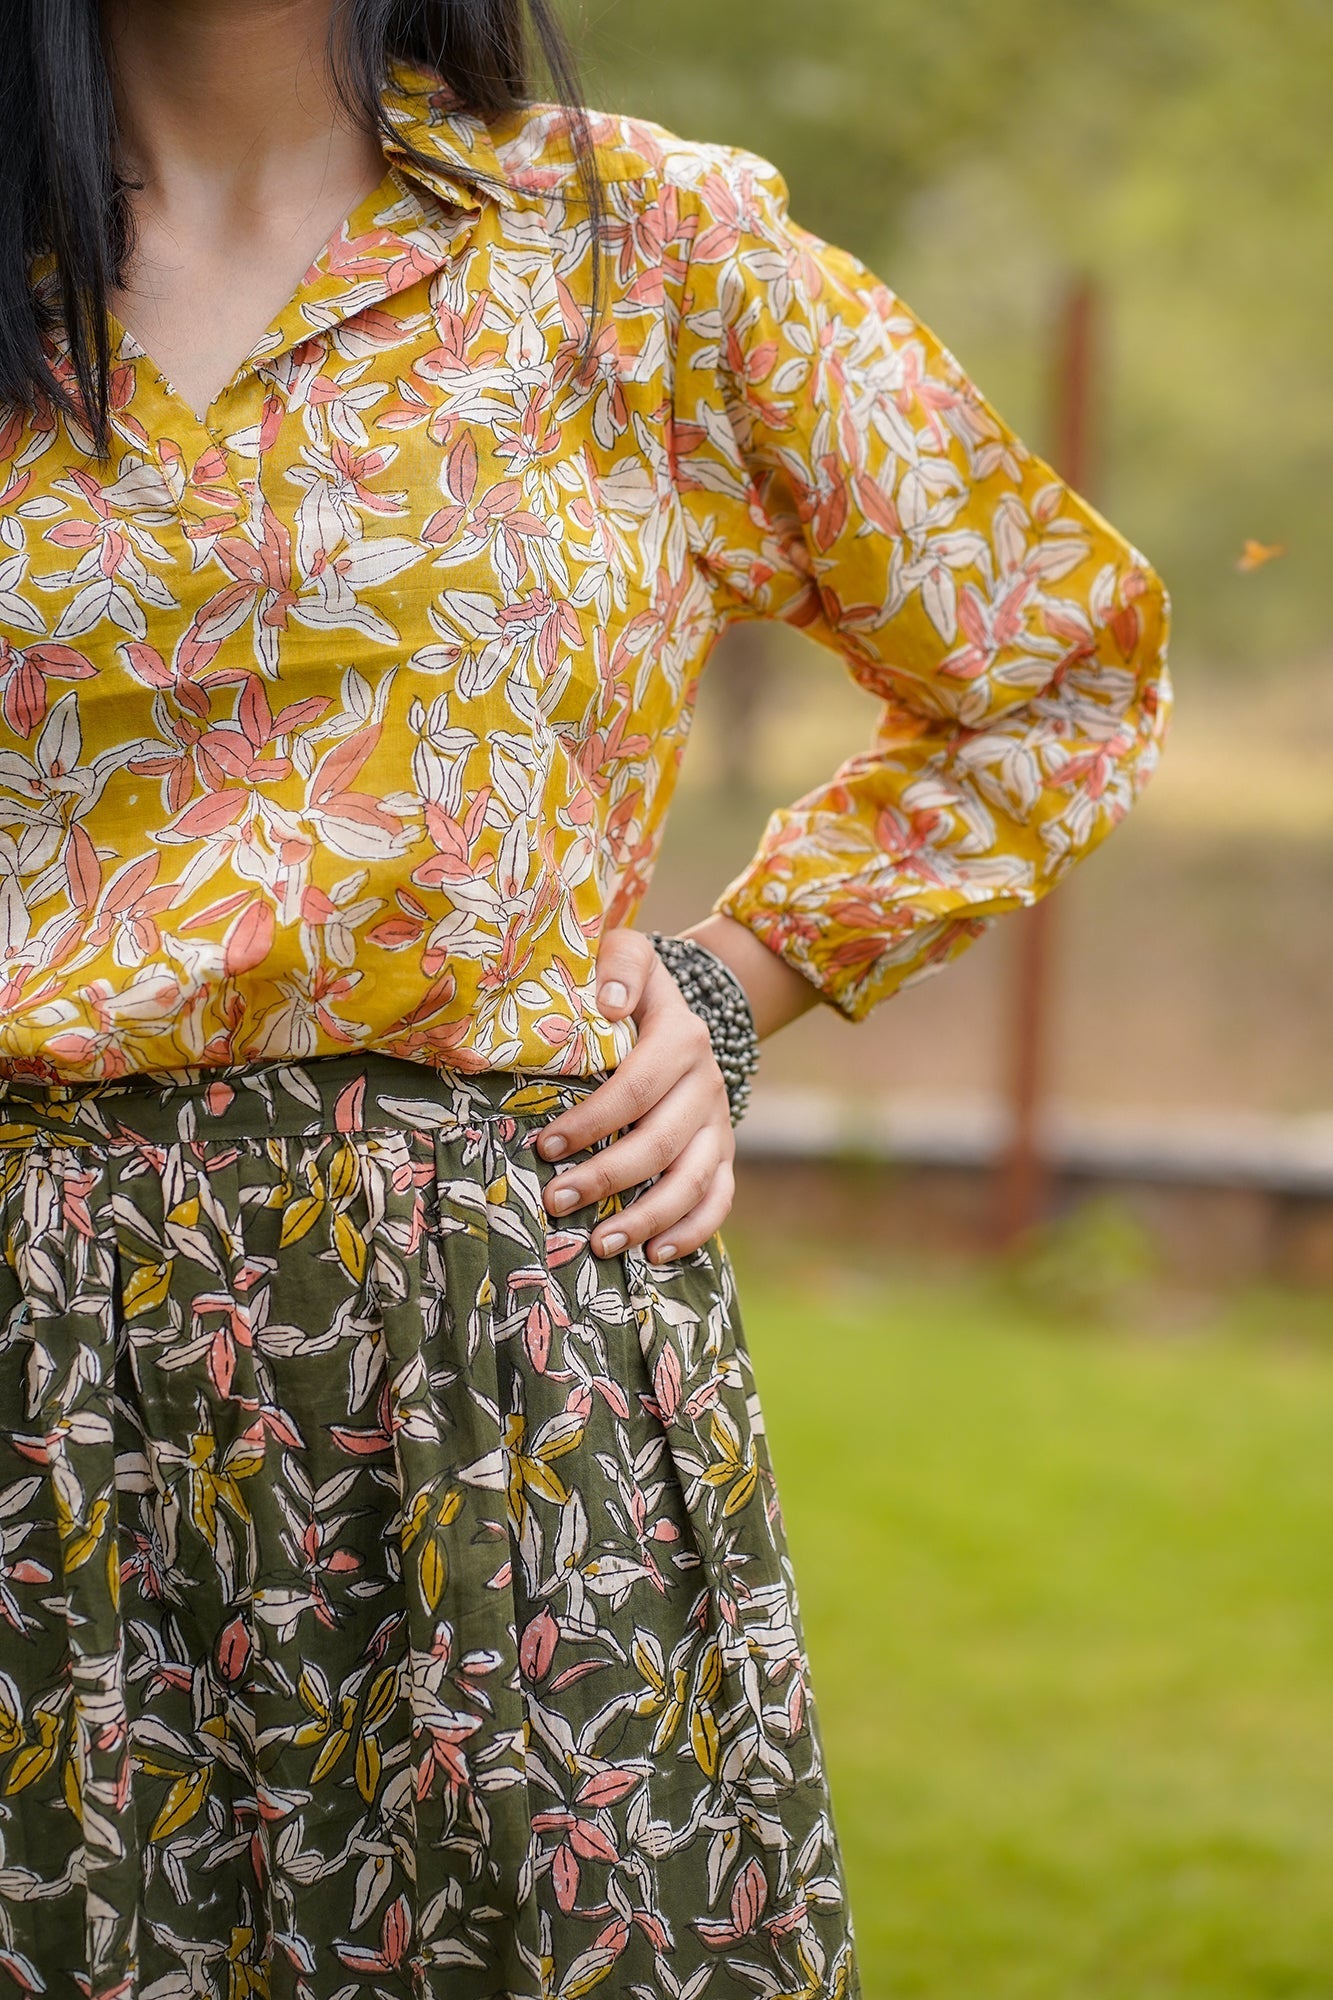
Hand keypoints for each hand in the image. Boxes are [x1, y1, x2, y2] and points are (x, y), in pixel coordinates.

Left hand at [536, 927, 735, 1263]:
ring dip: (647, 1217)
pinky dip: (694, 1230)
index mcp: (682, 1036)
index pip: (638, 1087)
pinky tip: (655, 1254)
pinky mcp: (722, 1150)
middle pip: (661, 1142)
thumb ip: (619, 965)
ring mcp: (718, 1121)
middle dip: (607, 1177)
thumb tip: (613, 1002)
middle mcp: (708, 1082)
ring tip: (599, 1244)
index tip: (546, 1148)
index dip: (593, 1121)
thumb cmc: (624, 985)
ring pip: (693, 1180)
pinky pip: (719, 1198)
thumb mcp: (623, 955)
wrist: (673, 1006)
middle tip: (555, 1201)